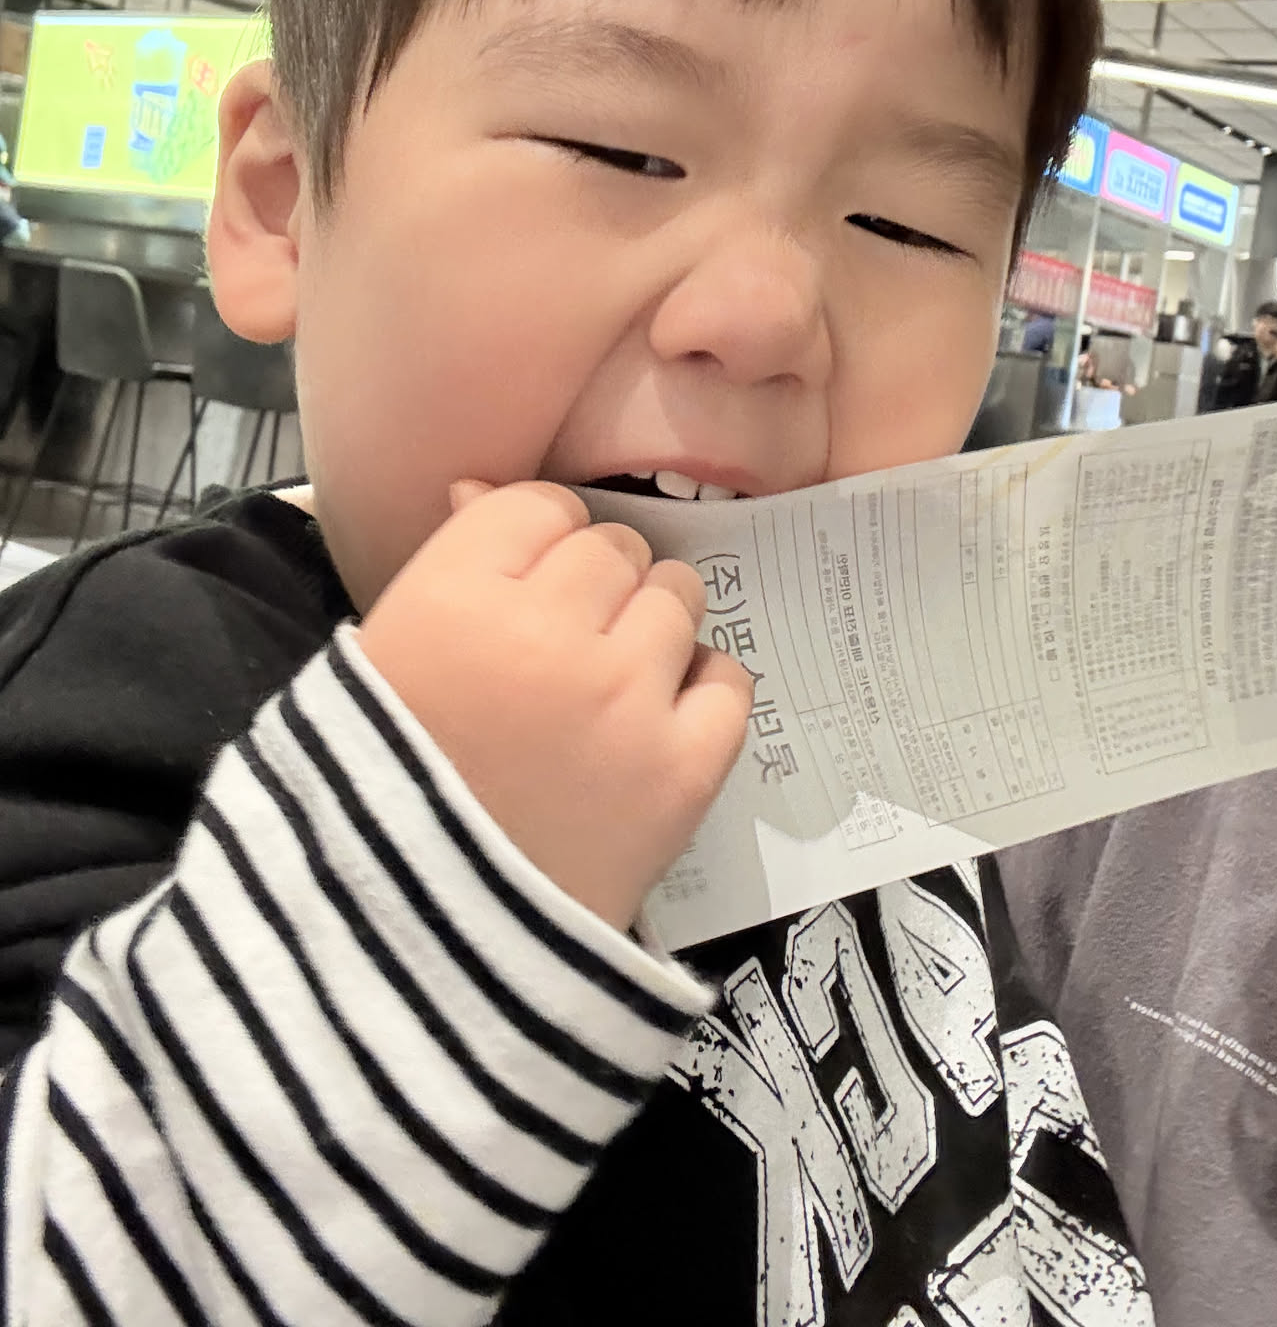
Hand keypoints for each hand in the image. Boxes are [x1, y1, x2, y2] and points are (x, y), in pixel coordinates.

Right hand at [356, 482, 753, 930]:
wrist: (419, 952)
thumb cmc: (386, 796)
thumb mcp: (384, 664)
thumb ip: (446, 568)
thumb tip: (486, 487)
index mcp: (453, 593)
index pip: (539, 507)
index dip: (537, 546)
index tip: (526, 591)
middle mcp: (545, 629)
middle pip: (614, 548)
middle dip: (596, 588)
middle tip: (566, 649)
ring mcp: (624, 697)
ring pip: (678, 597)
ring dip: (651, 630)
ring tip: (609, 689)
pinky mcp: (684, 768)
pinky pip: (728, 679)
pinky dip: (699, 693)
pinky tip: (655, 726)